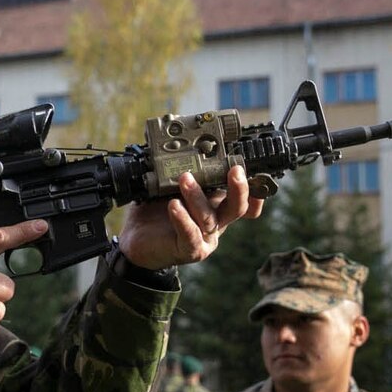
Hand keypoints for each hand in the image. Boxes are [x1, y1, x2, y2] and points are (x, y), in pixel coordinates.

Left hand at [116, 165, 263, 269]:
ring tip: (184, 179)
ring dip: (197, 196)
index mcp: (216, 204)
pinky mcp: (190, 249)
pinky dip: (183, 218)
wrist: (136, 240)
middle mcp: (216, 221)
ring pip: (209, 217)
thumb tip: (180, 141)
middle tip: (235, 170)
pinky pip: (190, 234)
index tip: (250, 169)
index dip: (255, 188)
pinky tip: (174, 205)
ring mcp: (204, 238)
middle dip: (239, 188)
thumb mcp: (169, 186)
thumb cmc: (155, 211)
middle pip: (238, 207)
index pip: (244, 198)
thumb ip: (180, 169)